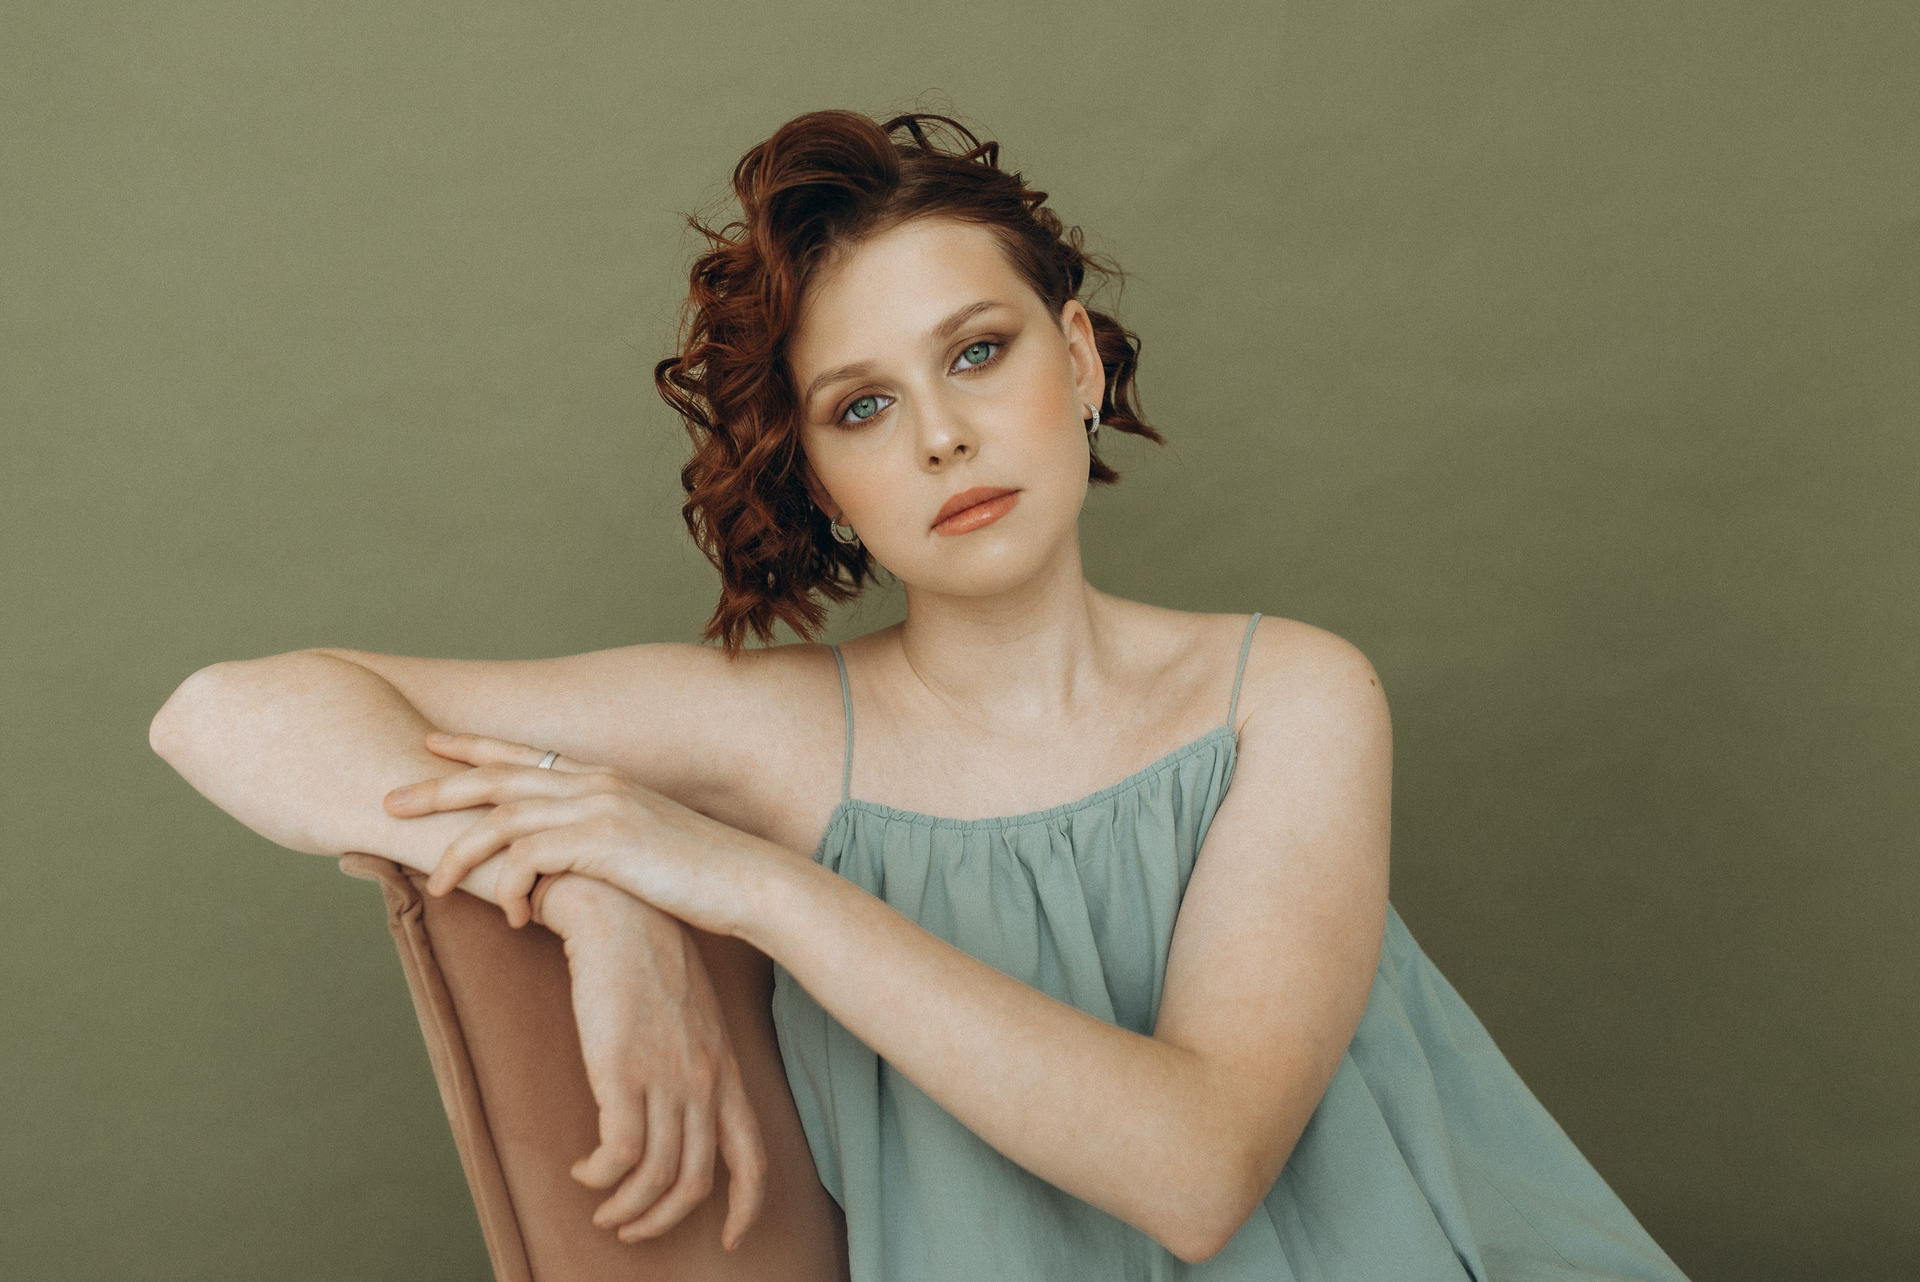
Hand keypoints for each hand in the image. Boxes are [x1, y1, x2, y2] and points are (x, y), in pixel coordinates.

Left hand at [383, 731, 783, 935]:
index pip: (523, 755)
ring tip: (434, 886)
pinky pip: (531, 858)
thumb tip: (563, 862)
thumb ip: (599, 842)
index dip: (472, 747)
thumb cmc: (698, 877)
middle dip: (437, 787)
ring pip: (503, 819)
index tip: (429, 745)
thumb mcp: (641, 848)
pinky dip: (512, 888)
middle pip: (496, 776)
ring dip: (461, 853)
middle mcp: (595, 783)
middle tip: (387, 802)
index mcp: (601, 778)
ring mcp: (599, 808)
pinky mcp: (604, 842)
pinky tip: (515, 917)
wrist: (748, 883)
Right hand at [537, 874, 766, 1251]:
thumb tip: (683, 1111)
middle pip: (694, 1181)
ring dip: (624, 1208)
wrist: (622, 913)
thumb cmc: (652, 961)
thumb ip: (699, 1064)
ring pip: (654, 1177)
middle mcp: (704, 1081)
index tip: (731, 1237)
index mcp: (727, 1070)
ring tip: (602, 1208)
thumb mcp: (696, 1018)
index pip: (754, 1157)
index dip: (746, 1206)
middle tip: (632, 1228)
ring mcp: (666, 1078)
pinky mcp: (621, 1071)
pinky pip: (617, 1153)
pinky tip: (583, 1170)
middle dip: (662, 1219)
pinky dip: (599, 1176)